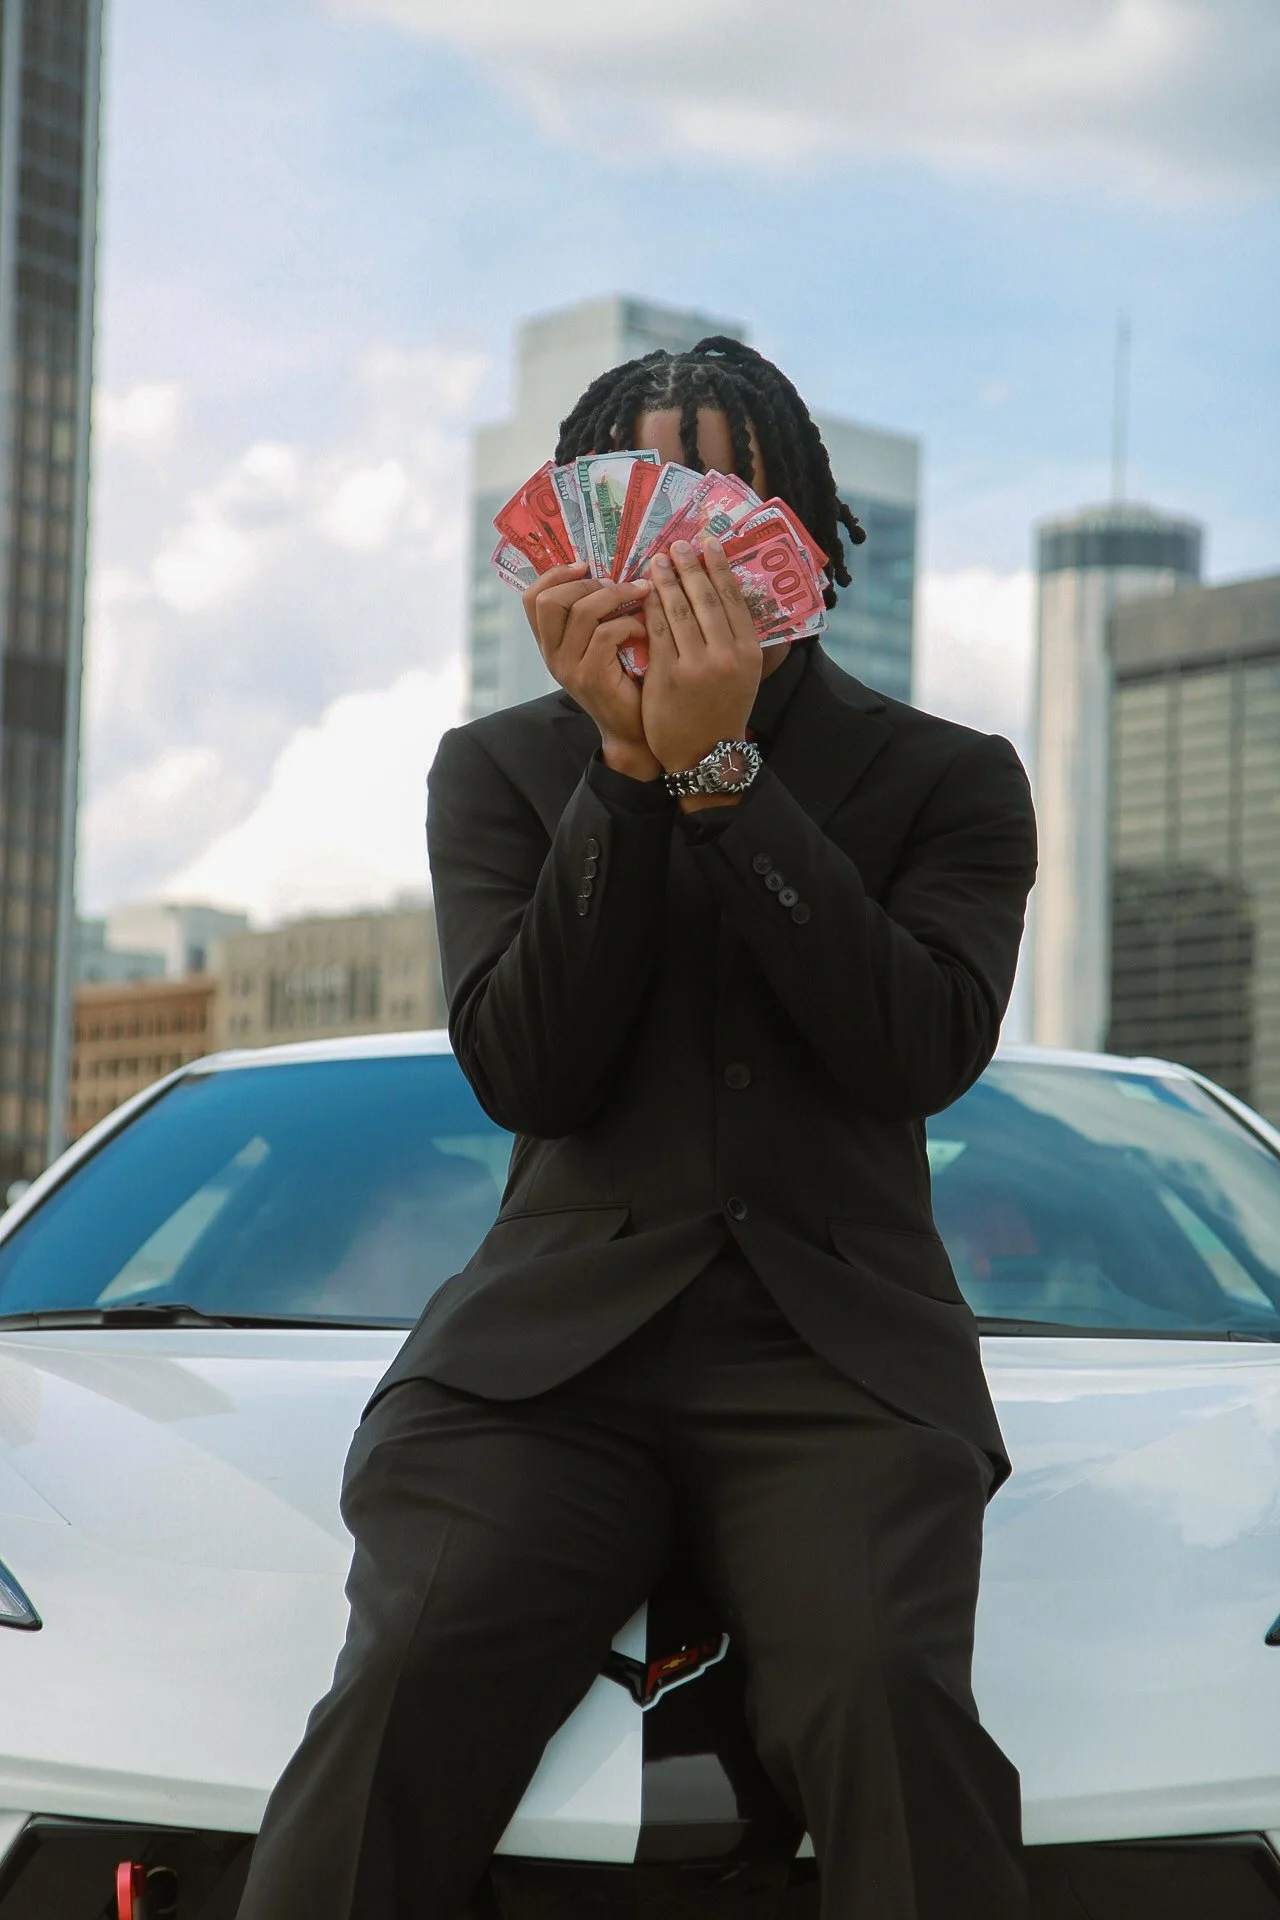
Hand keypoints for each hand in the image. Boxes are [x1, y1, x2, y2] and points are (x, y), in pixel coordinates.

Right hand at [524, 564, 661, 781]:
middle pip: (550, 599)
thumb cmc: (625, 682)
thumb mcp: (602, 646)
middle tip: (620, 584)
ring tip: (640, 596)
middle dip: (588, 583)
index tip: (584, 566)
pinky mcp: (591, 677)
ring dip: (617, 596)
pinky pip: (607, 633)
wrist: (634, 731)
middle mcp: (552, 655)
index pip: (532, 598)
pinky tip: (644, 629)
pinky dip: (630, 623)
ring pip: (582, 612)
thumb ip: (596, 616)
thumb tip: (610, 571)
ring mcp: (568, 668)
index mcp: (551, 643)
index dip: (555, 574)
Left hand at [640, 538, 761, 804]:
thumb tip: (735, 596)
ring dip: (666, 581)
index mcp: (749, 652)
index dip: (719, 567)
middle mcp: (726, 655)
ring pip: (678, 610)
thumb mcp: (747, 677)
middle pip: (705, 598)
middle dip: (689, 566)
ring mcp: (696, 665)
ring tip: (657, 561)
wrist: (706, 756)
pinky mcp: (668, 675)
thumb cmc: (725, 712)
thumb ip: (742, 640)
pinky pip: (656, 631)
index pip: (733, 598)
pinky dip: (649, 607)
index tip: (707, 544)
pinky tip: (642, 592)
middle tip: (677, 545)